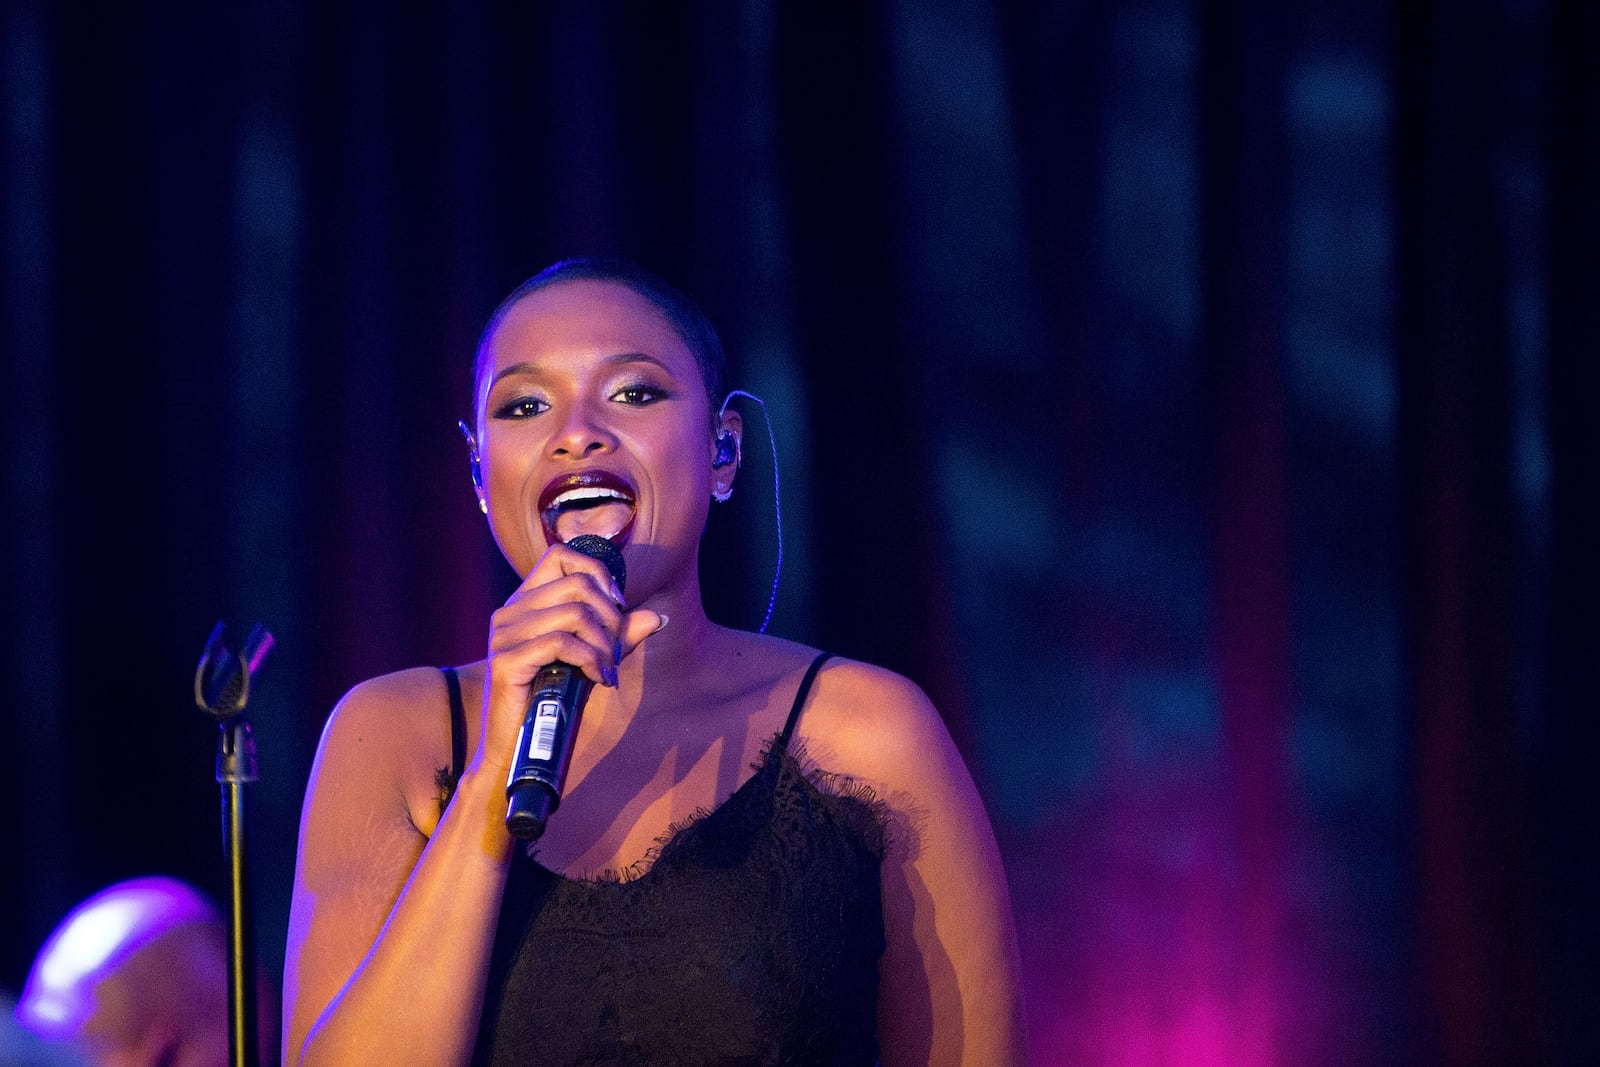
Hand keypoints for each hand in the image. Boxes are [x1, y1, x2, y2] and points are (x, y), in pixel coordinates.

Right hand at [478, 542, 662, 775]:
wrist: (517, 746)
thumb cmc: (554, 699)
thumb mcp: (591, 658)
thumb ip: (619, 635)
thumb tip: (658, 617)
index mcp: (525, 601)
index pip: (561, 555)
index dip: (597, 574)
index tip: (617, 608)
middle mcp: (510, 611)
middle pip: (577, 584)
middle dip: (610, 617)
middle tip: (616, 651)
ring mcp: (504, 634)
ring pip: (574, 613)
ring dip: (603, 644)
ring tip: (607, 670)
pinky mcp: (505, 660)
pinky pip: (561, 643)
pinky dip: (590, 659)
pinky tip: (597, 680)